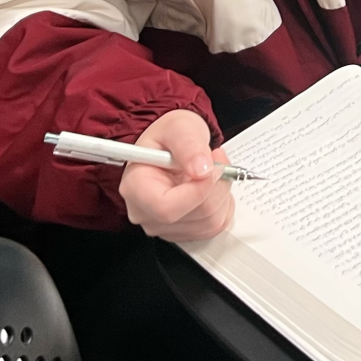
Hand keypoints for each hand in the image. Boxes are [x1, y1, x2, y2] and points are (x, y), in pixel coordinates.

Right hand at [122, 109, 235, 242]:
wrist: (174, 143)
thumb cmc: (170, 135)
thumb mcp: (179, 127)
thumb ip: (189, 145)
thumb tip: (203, 169)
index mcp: (135, 187)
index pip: (166, 208)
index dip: (197, 191)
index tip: (212, 168)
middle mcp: (144, 212)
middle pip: (192, 216)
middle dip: (216, 186)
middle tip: (217, 159)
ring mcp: (162, 226)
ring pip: (209, 223)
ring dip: (223, 194)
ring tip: (213, 170)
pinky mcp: (182, 232)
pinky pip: (215, 227)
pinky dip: (224, 205)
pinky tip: (213, 186)